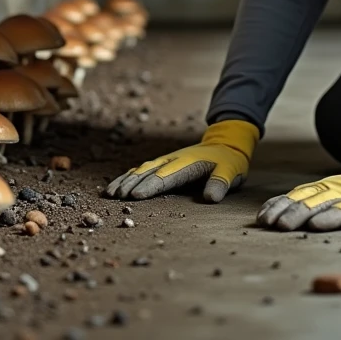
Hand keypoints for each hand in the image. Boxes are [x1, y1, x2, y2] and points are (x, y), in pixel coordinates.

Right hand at [104, 120, 258, 201]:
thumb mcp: (230, 172)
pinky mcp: (163, 162)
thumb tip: (210, 198)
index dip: (150, 186)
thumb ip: (221, 184)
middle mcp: (173, 160)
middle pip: (148, 173)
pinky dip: (128, 176)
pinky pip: (142, 169)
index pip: (166, 177)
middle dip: (131, 184)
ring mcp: (166, 160)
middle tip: (115, 196)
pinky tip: (117, 184)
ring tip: (109, 192)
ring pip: (141, 170)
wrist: (225, 142)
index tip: (135, 196)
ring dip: (125, 180)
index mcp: (188, 163)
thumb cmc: (228, 161)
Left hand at [257, 139, 340, 230]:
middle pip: (303, 201)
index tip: (260, 219)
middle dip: (283, 212)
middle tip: (266, 224)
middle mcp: (332, 190)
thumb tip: (281, 214)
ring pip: (320, 205)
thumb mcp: (333, 194)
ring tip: (283, 226)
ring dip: (300, 215)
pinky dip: (331, 219)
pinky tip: (317, 226)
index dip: (276, 206)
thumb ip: (311, 202)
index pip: (294, 196)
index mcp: (322, 188)